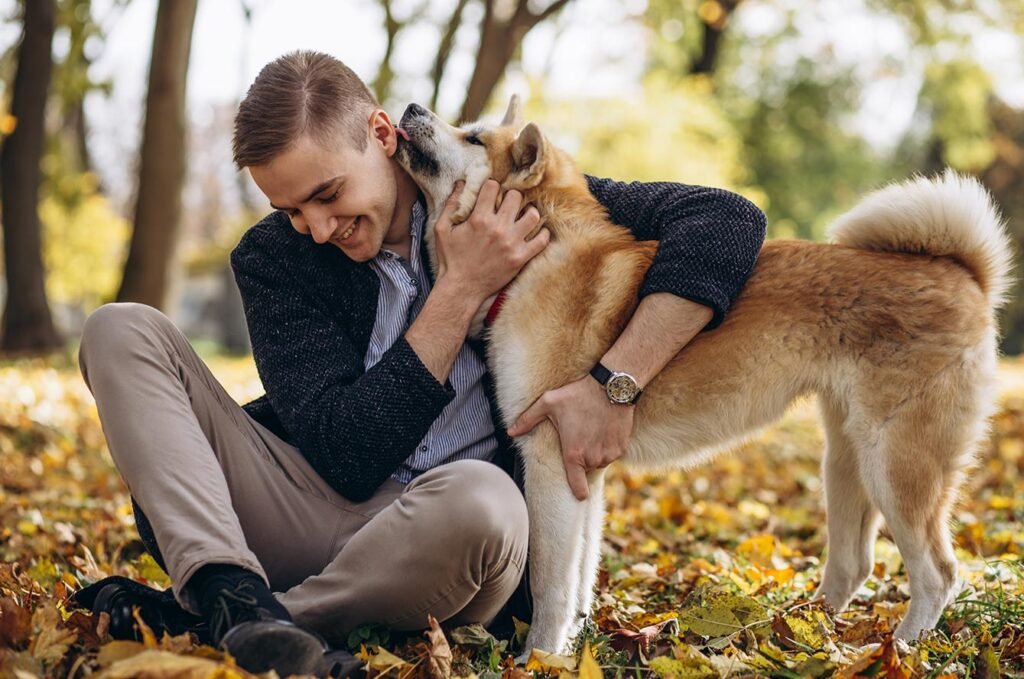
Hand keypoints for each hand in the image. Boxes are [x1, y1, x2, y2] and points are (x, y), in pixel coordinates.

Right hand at [434, 179, 548, 304]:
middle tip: (508, 205)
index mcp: (479, 219)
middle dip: (511, 197)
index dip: (491, 187)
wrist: (461, 288)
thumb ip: (451, 204)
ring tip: (523, 217)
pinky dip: (542, 234)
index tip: (491, 194)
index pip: (493, 187)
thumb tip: (461, 183)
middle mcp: (498, 229)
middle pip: (516, 197)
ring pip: (533, 216)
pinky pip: (541, 241)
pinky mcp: (520, 258)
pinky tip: (535, 233)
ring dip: (528, 213)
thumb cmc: (450, 259)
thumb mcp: (442, 229)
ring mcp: (512, 244)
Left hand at [507, 374, 633, 500]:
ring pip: (599, 461)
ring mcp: (609, 454)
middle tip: (578, 437)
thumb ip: (527, 420)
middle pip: (585, 468)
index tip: (578, 495)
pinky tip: (603, 430)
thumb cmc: (578, 394)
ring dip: (595, 453)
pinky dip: (607, 446)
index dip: (577, 492)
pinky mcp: (621, 448)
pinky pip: (611, 454)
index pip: (576, 485)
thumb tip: (510, 432)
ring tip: (590, 430)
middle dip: (581, 458)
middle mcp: (592, 458)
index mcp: (573, 453)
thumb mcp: (549, 403)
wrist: (611, 387)